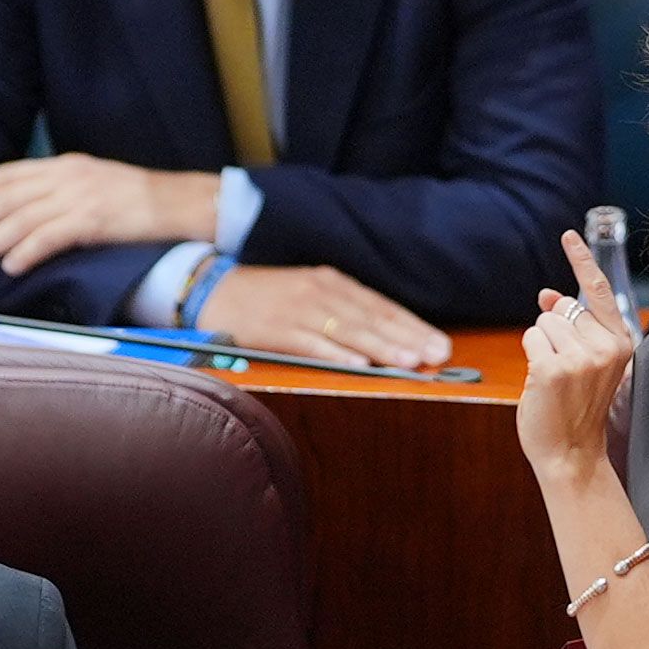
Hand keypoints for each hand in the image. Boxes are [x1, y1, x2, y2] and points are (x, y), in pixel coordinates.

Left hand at [0, 155, 217, 275]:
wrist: (183, 203)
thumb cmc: (140, 201)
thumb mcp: (96, 185)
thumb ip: (62, 192)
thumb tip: (27, 209)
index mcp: (66, 165)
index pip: (10, 173)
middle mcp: (68, 177)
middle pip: (8, 196)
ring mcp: (82, 198)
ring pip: (24, 218)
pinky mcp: (96, 221)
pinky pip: (52, 237)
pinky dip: (27, 251)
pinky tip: (9, 265)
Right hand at [200, 265, 450, 368]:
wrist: (209, 288)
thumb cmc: (264, 297)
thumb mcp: (307, 294)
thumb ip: (342, 310)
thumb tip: (382, 335)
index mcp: (331, 283)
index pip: (381, 306)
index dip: (412, 325)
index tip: (440, 344)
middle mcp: (320, 292)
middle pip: (372, 318)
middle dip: (408, 337)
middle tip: (438, 354)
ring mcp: (298, 309)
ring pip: (349, 330)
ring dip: (382, 346)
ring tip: (410, 360)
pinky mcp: (276, 328)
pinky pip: (311, 343)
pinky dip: (336, 354)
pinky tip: (359, 365)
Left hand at [515, 231, 634, 479]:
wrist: (572, 455)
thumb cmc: (576, 409)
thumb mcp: (583, 361)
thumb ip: (571, 325)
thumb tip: (547, 293)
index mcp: (622, 342)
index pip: (598, 291)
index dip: (581, 261)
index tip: (568, 235)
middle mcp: (607, 346)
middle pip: (562, 307)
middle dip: (554, 332)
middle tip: (564, 371)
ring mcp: (582, 358)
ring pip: (544, 321)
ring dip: (540, 345)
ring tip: (554, 379)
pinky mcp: (554, 369)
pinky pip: (531, 337)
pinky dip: (530, 355)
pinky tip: (542, 382)